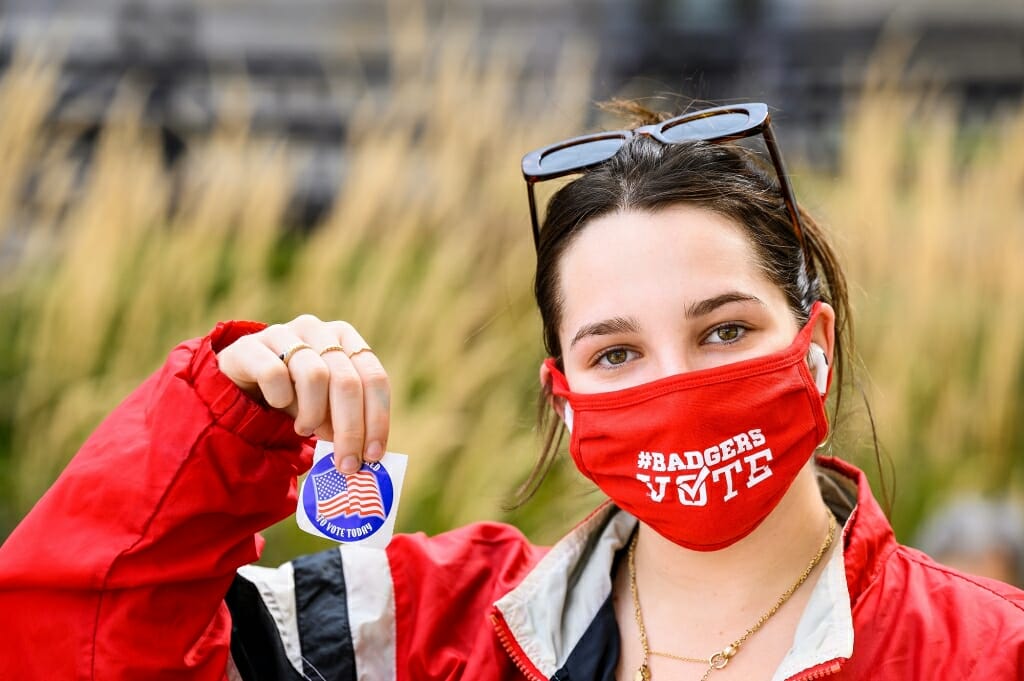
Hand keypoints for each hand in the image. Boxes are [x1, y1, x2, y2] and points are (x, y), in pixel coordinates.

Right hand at [216, 315, 389, 473]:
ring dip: (313, 414)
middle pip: (347, 381)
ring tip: (304, 430)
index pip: (374, 378)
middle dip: (350, 430)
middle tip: (345, 464)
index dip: (377, 419)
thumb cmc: (294, 397)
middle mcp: (318, 328)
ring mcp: (283, 332)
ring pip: (314, 376)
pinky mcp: (249, 345)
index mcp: (345, 338)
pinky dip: (280, 399)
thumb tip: (368, 455)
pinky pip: (273, 374)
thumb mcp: (327, 406)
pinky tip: (278, 406)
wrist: (240, 385)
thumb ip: (349, 421)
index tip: (372, 455)